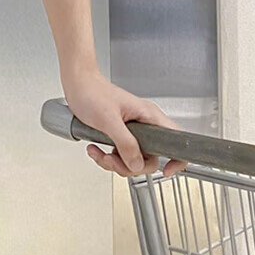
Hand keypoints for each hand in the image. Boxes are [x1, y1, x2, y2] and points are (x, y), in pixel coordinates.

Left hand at [61, 66, 187, 178]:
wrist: (77, 84)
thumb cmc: (92, 92)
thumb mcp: (108, 120)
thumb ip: (125, 143)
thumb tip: (136, 164)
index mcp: (149, 116)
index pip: (177, 139)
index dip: (177, 158)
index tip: (166, 170)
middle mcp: (144, 124)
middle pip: (150, 159)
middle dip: (129, 166)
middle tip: (113, 159)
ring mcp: (132, 131)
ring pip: (133, 160)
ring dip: (114, 163)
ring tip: (100, 153)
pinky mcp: (119, 135)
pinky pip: (119, 156)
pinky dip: (106, 158)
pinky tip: (95, 149)